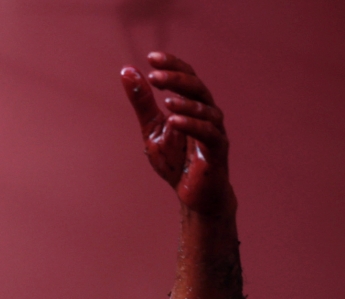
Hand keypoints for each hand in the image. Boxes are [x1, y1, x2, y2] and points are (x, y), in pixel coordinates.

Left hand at [121, 53, 232, 216]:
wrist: (193, 195)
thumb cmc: (175, 161)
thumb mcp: (152, 129)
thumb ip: (143, 102)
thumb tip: (127, 70)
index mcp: (193, 104)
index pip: (186, 76)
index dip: (171, 65)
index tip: (151, 57)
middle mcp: (207, 113)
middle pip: (197, 87)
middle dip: (176, 79)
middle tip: (154, 76)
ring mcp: (215, 131)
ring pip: (206, 109)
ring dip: (185, 103)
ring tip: (166, 101)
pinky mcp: (217, 151)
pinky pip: (208, 134)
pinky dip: (192, 126)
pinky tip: (174, 122)